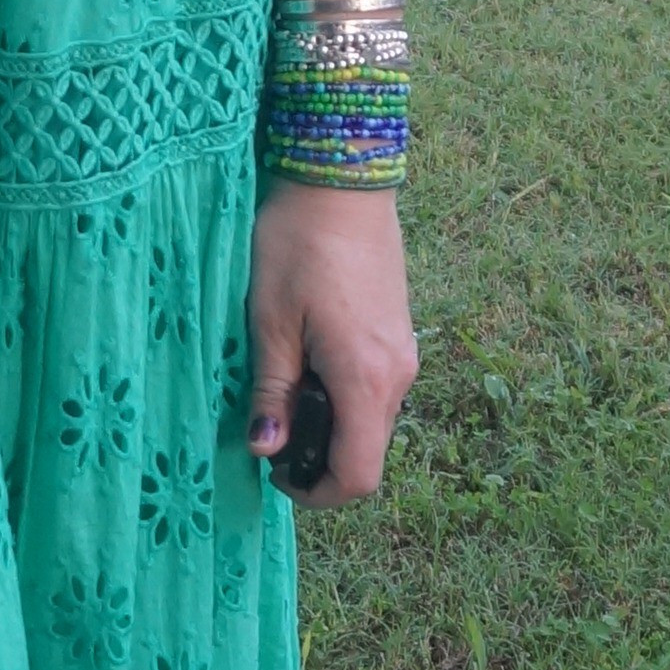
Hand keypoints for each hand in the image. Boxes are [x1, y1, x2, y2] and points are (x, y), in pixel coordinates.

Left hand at [245, 182, 417, 506]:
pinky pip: (373, 388)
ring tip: (278, 390)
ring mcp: (403, 353)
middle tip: (267, 431)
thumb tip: (266, 450)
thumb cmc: (297, 243)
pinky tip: (302, 361)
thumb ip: (271, 391)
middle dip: (319, 459)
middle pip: (366, 451)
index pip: (359, 474)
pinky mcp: (397, 333)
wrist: (340, 177)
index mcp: (365, 379)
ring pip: (370, 419)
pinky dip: (340, 396)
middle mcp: (397, 374)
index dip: (317, 493)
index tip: (274, 475)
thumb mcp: (268, 321)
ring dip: (328, 424)